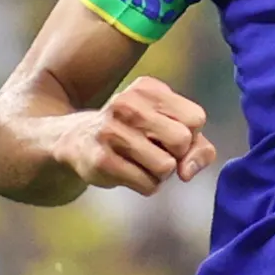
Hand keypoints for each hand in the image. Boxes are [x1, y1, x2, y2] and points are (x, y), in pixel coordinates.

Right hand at [51, 76, 214, 194]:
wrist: (77, 140)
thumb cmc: (134, 133)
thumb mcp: (167, 125)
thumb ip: (197, 145)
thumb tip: (187, 172)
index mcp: (147, 89)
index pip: (196, 118)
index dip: (190, 135)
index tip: (168, 136)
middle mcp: (128, 104)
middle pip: (182, 141)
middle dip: (176, 155)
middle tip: (156, 151)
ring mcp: (112, 132)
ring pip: (166, 167)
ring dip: (160, 173)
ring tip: (141, 162)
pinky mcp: (102, 161)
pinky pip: (148, 184)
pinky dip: (146, 185)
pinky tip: (128, 172)